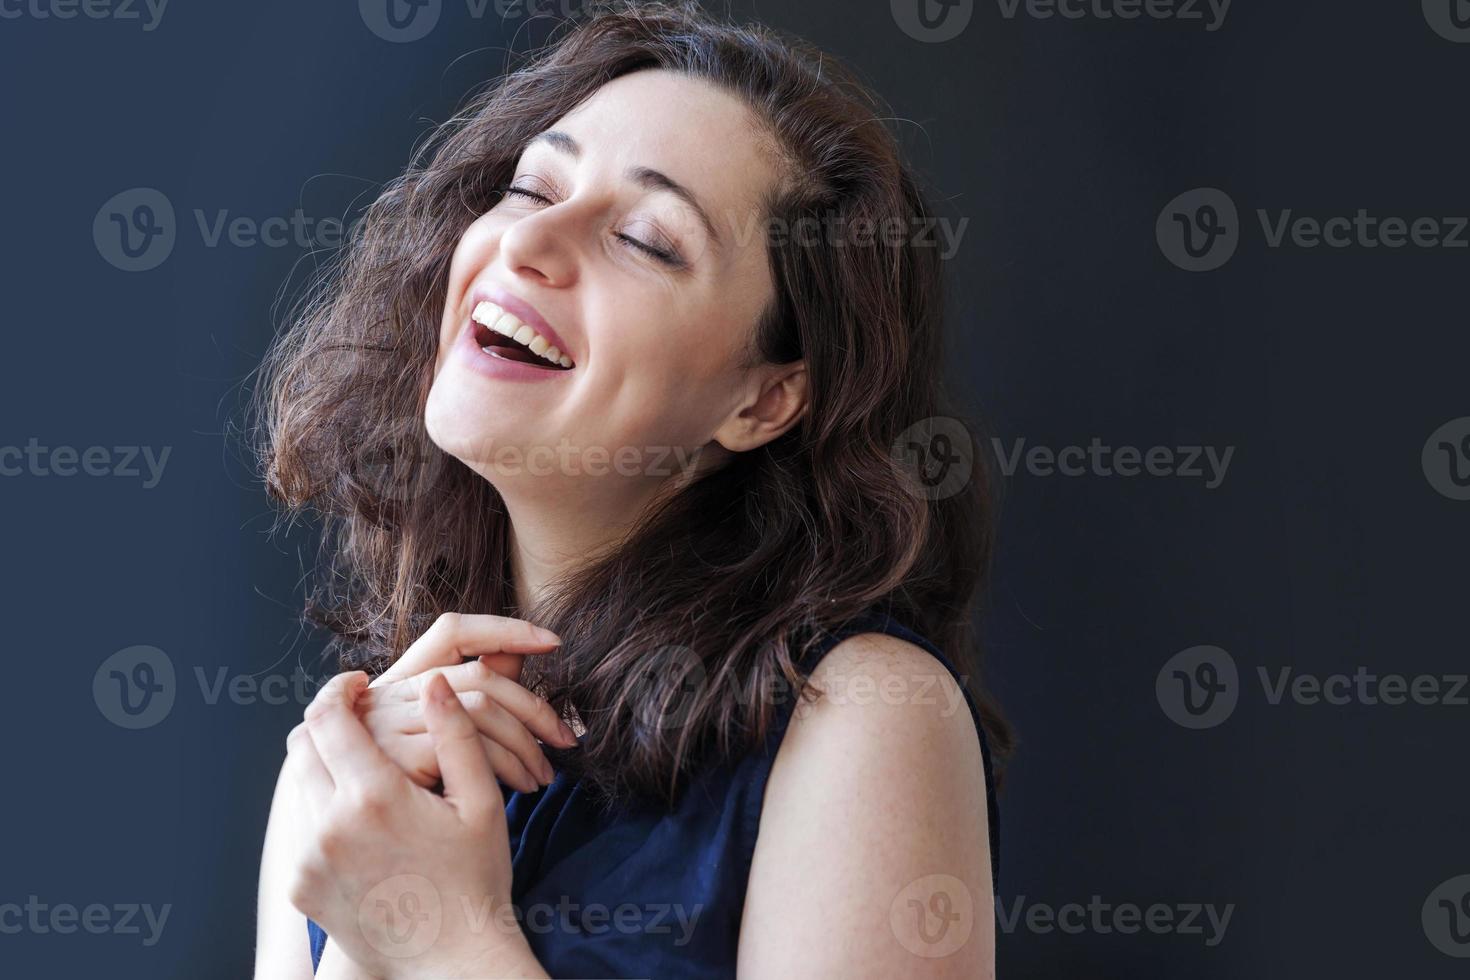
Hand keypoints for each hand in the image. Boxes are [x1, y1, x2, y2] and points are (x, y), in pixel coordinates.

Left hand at [286, 671, 546, 979]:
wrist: (451, 960)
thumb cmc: (476, 880)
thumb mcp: (481, 803)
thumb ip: (455, 735)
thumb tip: (433, 683)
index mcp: (374, 797)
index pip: (330, 716)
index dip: (340, 689)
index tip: (358, 681)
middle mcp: (328, 826)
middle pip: (302, 743)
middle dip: (327, 720)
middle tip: (358, 713)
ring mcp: (308, 860)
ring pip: (300, 784)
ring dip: (324, 762)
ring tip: (365, 764)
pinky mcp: (302, 887)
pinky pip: (303, 828)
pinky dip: (325, 809)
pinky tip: (363, 818)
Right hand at [359, 614, 578, 792]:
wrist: (387, 852)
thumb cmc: (418, 796)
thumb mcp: (445, 739)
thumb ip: (477, 693)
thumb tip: (519, 653)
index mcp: (400, 682)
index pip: (452, 631)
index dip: (504, 629)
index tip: (552, 641)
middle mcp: (387, 693)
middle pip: (479, 675)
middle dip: (534, 707)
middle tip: (566, 739)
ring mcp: (386, 722)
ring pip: (480, 708)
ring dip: (525, 743)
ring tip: (545, 775)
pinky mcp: (397, 756)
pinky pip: (470, 745)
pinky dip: (508, 764)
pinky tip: (522, 785)